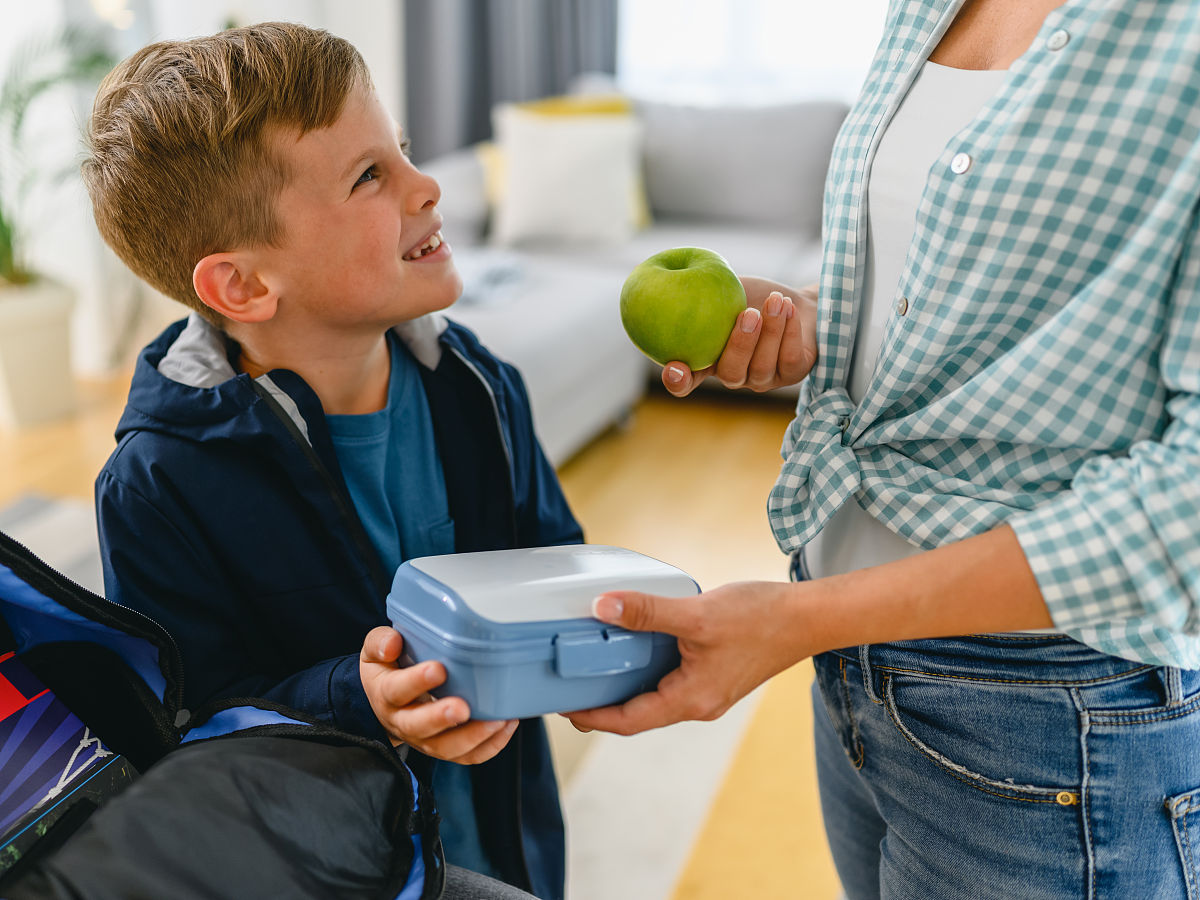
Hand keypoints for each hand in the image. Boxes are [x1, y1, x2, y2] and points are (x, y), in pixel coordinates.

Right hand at [360, 626, 517, 762]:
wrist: (387, 701)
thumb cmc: (388, 669)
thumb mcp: (375, 651)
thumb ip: (380, 642)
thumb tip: (392, 644)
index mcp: (386, 694)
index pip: (396, 691)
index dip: (416, 681)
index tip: (438, 669)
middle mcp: (403, 721)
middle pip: (419, 727)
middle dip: (442, 718)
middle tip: (463, 708)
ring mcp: (424, 739)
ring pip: (445, 748)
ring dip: (472, 737)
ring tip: (496, 720)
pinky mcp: (445, 747)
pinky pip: (467, 756)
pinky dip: (490, 745)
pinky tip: (506, 724)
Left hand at [562, 580, 807, 735]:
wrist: (808, 617)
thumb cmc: (761, 619)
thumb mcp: (696, 614)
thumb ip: (647, 612)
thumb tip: (603, 606)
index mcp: (691, 700)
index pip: (629, 721)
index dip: (593, 717)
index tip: (563, 708)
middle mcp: (697, 703)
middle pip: (638, 713)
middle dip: (603, 704)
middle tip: (569, 687)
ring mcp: (707, 691)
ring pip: (655, 696)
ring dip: (625, 685)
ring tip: (593, 666)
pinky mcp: (714, 675)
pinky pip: (671, 680)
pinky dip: (647, 669)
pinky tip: (635, 646)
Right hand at [661, 278, 818, 397]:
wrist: (797, 301)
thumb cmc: (754, 296)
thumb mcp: (724, 292)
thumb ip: (702, 294)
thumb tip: (675, 278)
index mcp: (708, 360)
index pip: (685, 382)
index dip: (677, 381)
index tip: (674, 368)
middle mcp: (734, 375)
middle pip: (730, 374)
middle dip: (741, 344)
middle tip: (750, 313)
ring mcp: (763, 378)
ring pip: (763, 366)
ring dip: (772, 330)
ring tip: (777, 300)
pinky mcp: (792, 374)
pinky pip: (789, 360)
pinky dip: (790, 332)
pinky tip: (790, 308)